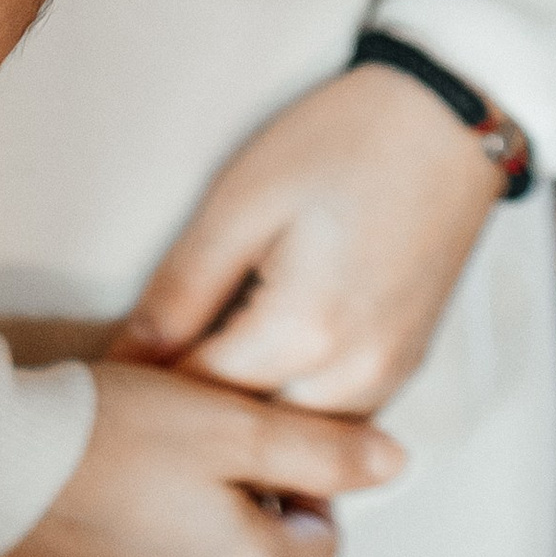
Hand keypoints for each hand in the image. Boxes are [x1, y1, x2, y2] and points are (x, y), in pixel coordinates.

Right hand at [0, 359, 402, 556]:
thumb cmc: (106, 432)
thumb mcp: (227, 421)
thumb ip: (320, 446)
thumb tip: (396, 465)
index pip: (321, 543)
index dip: (305, 484)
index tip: (259, 435)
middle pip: (248, 553)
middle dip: (235, 499)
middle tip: (190, 433)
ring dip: (173, 514)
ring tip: (131, 449)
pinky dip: (118, 527)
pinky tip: (88, 476)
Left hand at [118, 65, 501, 415]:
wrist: (448, 121)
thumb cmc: (340, 142)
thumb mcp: (240, 203)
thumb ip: (181, 292)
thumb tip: (129, 357)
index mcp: (305, 333)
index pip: (200, 397)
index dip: (146, 389)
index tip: (106, 378)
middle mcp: (356, 375)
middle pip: (249, 430)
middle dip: (192, 413)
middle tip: (142, 375)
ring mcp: (389, 377)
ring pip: (294, 435)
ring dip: (244, 417)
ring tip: (195, 369)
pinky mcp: (405, 366)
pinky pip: (334, 416)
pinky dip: (290, 405)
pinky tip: (256, 366)